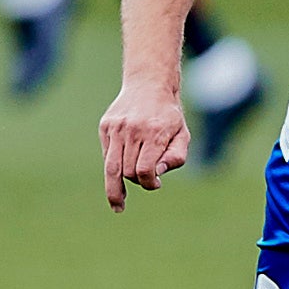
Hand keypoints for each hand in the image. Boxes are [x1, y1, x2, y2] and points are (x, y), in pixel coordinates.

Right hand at [99, 82, 191, 209]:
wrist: (148, 84)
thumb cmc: (169, 115)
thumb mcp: (183, 134)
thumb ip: (176, 157)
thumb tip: (157, 173)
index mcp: (155, 132)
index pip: (145, 170)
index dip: (150, 183)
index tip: (156, 183)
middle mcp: (133, 129)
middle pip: (127, 171)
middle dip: (136, 182)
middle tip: (146, 181)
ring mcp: (117, 127)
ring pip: (111, 168)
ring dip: (115, 188)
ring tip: (118, 204)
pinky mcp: (106, 127)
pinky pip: (108, 156)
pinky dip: (113, 169)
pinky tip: (118, 177)